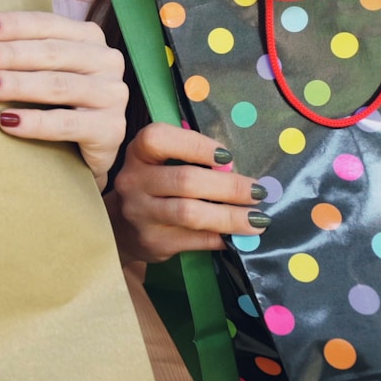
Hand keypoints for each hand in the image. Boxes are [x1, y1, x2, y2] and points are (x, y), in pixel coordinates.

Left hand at [0, 12, 126, 185]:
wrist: (84, 154)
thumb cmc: (56, 103)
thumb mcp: (44, 71)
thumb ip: (24, 53)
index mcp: (89, 38)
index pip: (48, 25)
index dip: (15, 25)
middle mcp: (107, 61)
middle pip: (53, 53)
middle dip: (11, 54)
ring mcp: (113, 95)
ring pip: (59, 86)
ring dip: (17, 84)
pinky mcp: (111, 130)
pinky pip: (67, 124)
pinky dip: (34, 122)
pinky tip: (6, 121)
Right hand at [107, 123, 267, 262]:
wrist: (122, 228)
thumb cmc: (155, 187)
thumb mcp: (162, 164)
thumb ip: (192, 161)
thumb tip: (234, 172)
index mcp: (138, 153)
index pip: (159, 139)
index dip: (196, 145)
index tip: (226, 157)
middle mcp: (133, 181)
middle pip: (185, 180)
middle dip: (229, 186)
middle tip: (257, 192)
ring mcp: (140, 213)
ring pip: (191, 213)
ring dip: (230, 216)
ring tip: (257, 220)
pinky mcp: (153, 241)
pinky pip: (195, 240)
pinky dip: (222, 237)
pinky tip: (237, 236)